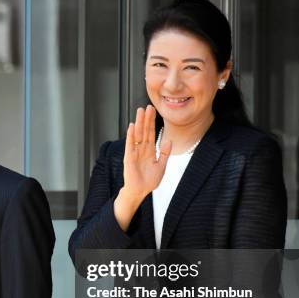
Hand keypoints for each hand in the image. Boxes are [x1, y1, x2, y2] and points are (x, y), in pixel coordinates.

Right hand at [112, 106, 171, 230]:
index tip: (153, 110)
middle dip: (145, 119)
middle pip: (144, 131)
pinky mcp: (129, 158)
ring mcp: (135, 153)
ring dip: (138, 123)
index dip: (152, 122)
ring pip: (137, 135)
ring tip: (139, 112)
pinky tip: (131, 126)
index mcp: (149, 150)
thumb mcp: (161, 166)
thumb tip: (169, 140)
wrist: (140, 191)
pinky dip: (130, 136)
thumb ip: (165, 153)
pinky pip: (130, 145)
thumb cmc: (149, 181)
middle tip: (147, 106)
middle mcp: (141, 149)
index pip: (151, 133)